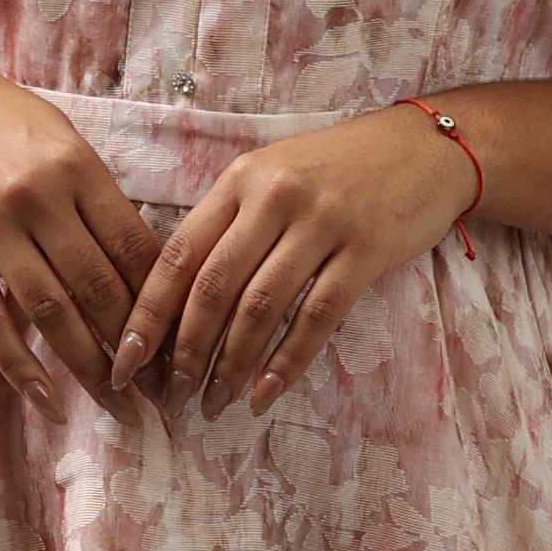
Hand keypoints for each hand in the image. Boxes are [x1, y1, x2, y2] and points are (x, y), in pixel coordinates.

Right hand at [0, 53, 163, 419]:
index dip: (161, 300)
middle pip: (98, 285)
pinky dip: (20, 367)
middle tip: (161, 389)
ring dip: (88, 365)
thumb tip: (148, 270)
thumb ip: (99, 197)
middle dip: (134, 344)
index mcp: (76, 166)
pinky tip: (49, 401)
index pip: (133, 246)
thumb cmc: (2, 123)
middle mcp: (36, 196)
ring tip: (119, 405)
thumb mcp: (62, 140)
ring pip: (50, 310)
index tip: (181, 341)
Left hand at [107, 103, 478, 416]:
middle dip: (185, 352)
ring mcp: (323, 222)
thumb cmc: (340, 168)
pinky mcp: (367, 249)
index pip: (178, 254)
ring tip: (216, 403)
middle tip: (172, 397)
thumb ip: (229, 224)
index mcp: (239, 179)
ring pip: (261, 306)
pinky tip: (266, 392)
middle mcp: (274, 196)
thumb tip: (176, 301)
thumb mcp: (273, 177)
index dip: (146, 313)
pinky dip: (287, 361)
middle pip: (213, 286)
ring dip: (232, 364)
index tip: (125, 361)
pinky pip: (318, 316)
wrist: (426, 146)